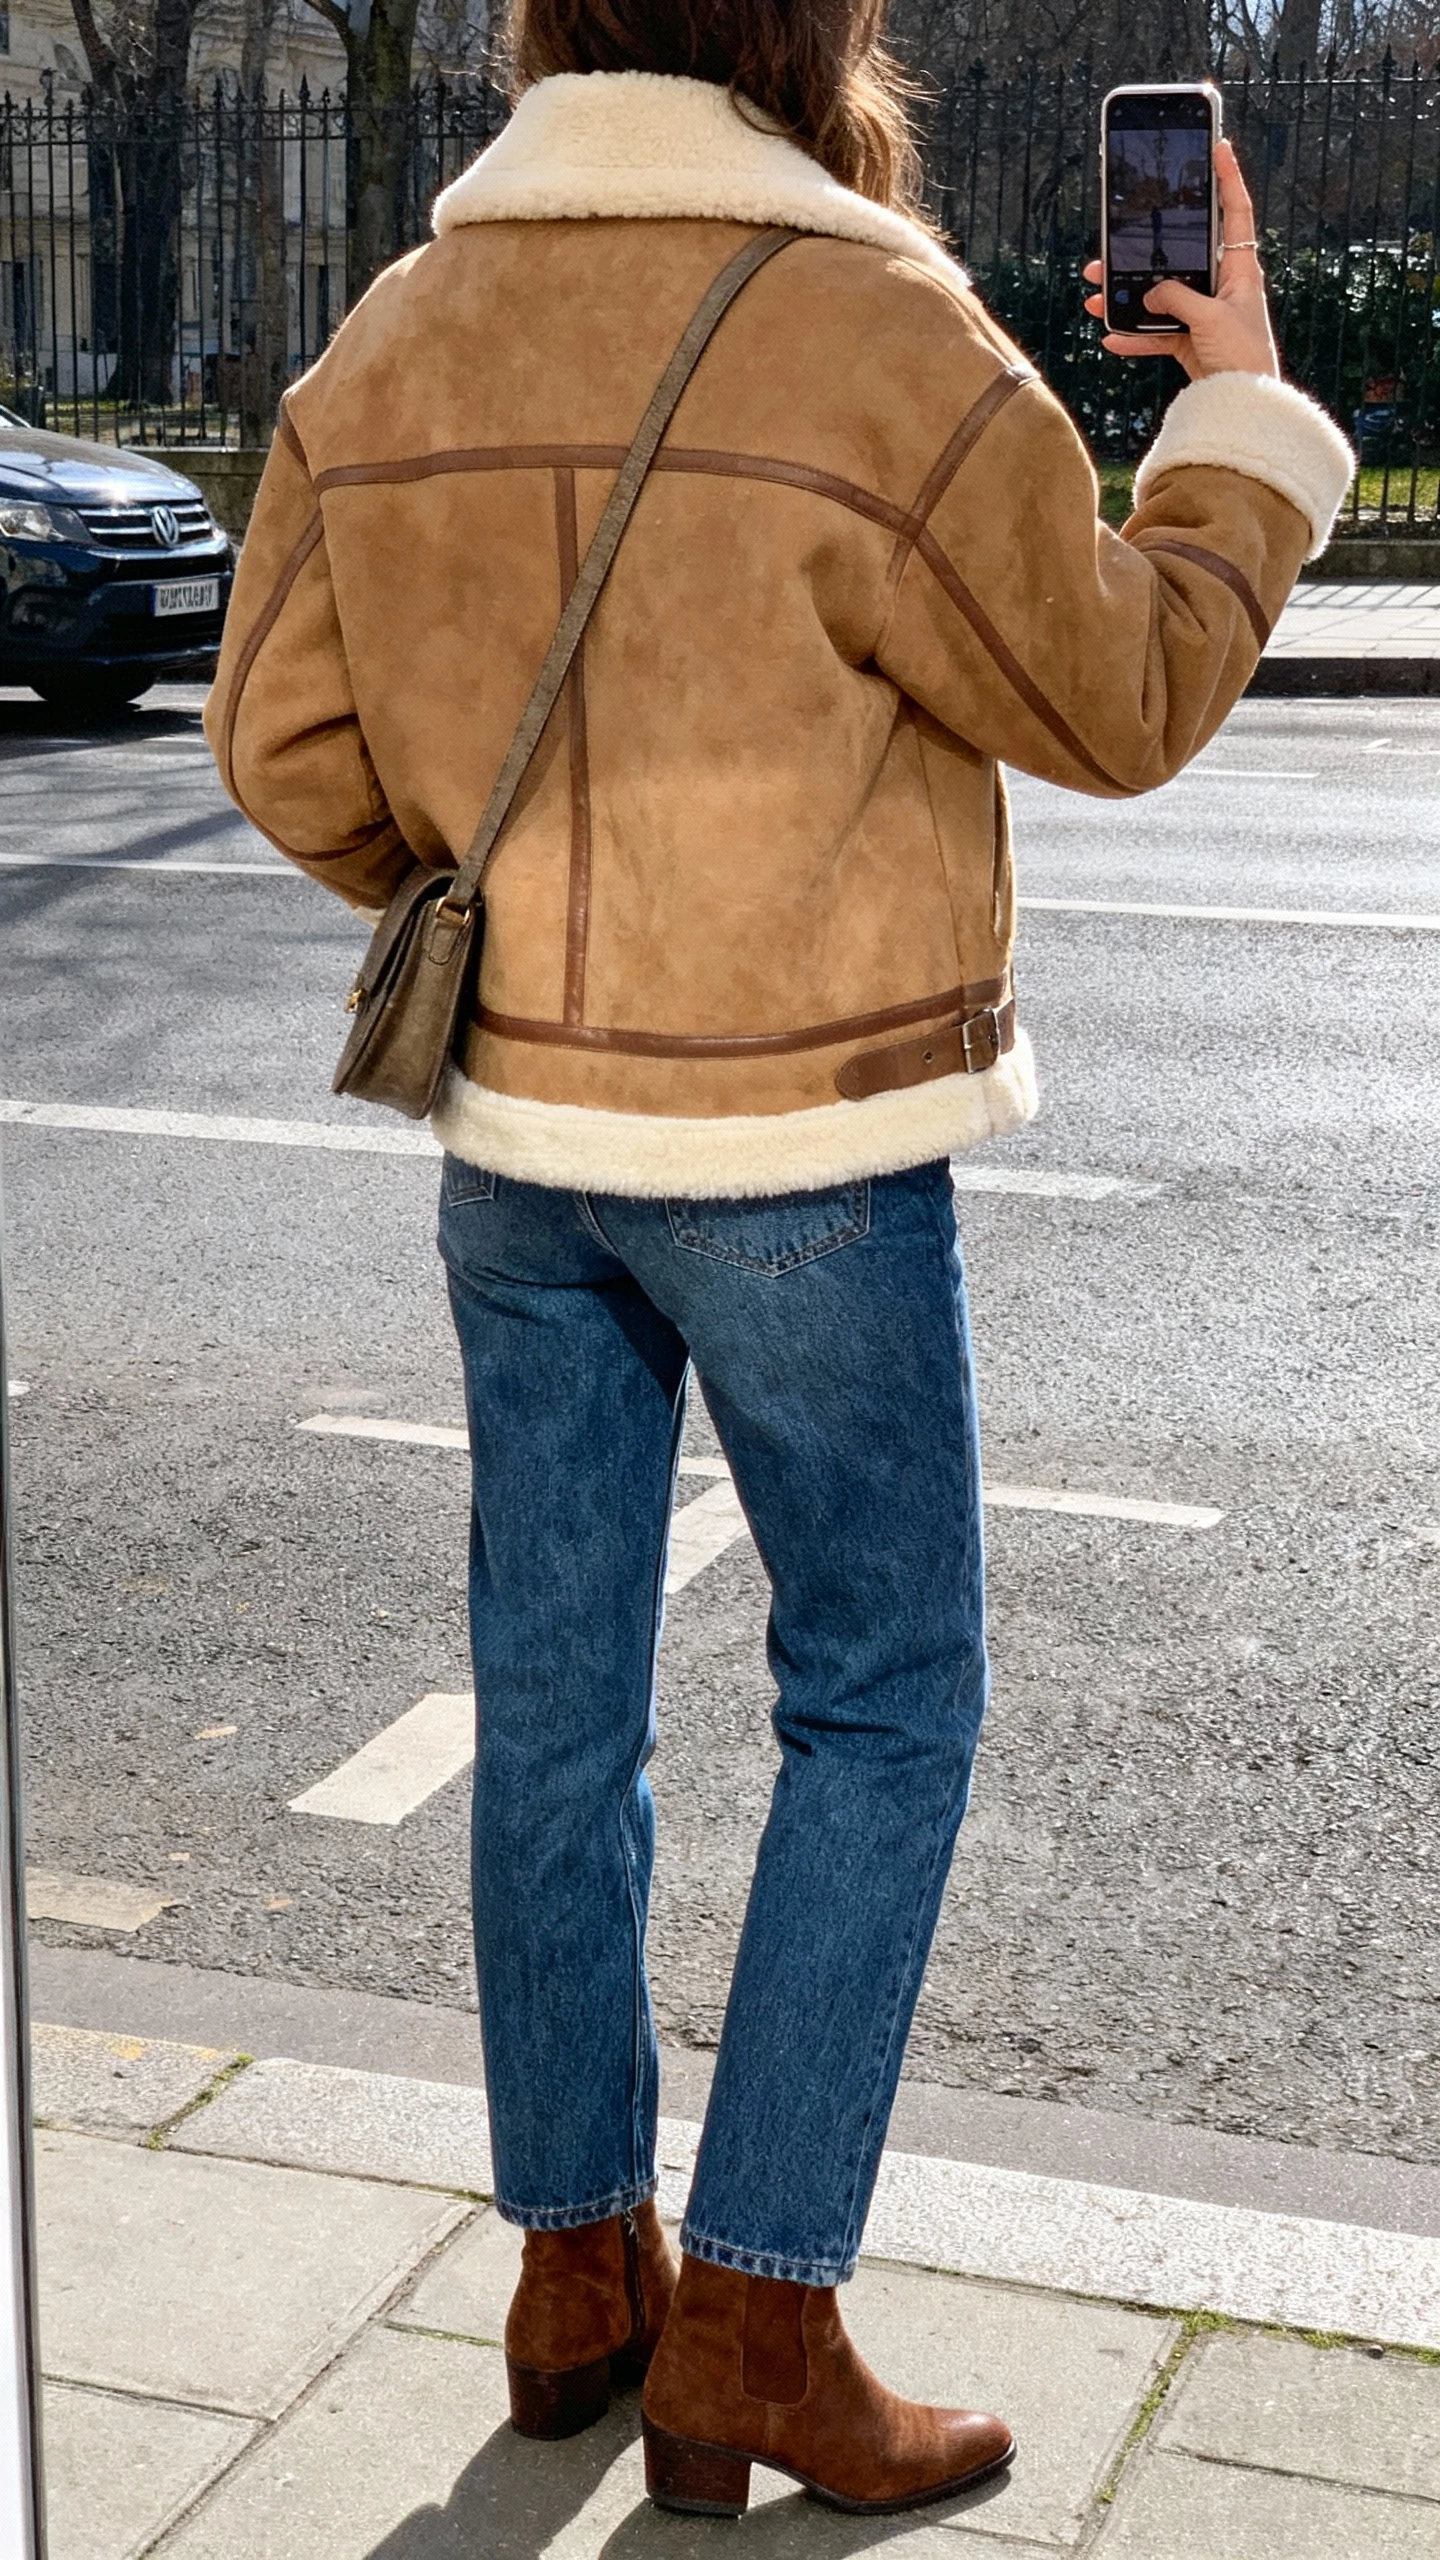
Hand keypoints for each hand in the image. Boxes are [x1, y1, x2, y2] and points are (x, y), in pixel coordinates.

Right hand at [1082, 138, 1279, 380]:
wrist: (1245, 406)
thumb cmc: (1244, 357)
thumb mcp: (1210, 319)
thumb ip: (1177, 298)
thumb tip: (1150, 292)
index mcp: (1239, 269)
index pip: (1235, 212)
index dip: (1228, 179)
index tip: (1218, 147)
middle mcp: (1221, 287)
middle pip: (1179, 257)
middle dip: (1143, 251)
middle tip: (1113, 241)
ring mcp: (1203, 315)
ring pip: (1159, 296)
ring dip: (1126, 297)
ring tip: (1097, 295)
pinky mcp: (1190, 342)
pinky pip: (1155, 333)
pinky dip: (1133, 336)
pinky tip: (1110, 337)